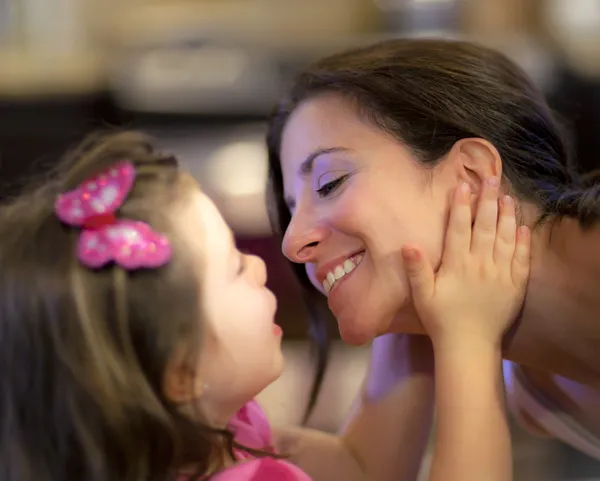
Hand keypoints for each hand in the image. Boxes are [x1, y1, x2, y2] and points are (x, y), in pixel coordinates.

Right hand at [401, 178, 530, 347]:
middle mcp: (481, 264)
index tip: (463, 186)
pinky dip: (523, 242)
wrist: (469, 346)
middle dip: (487, 200)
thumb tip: (408, 244)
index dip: (460, 205)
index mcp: (457, 264)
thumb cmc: (441, 320)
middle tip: (490, 179)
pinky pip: (521, 259)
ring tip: (506, 196)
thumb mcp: (423, 296)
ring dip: (506, 215)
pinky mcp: (515, 285)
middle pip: (485, 226)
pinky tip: (523, 227)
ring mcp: (501, 274)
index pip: (459, 228)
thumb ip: (416, 269)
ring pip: (506, 238)